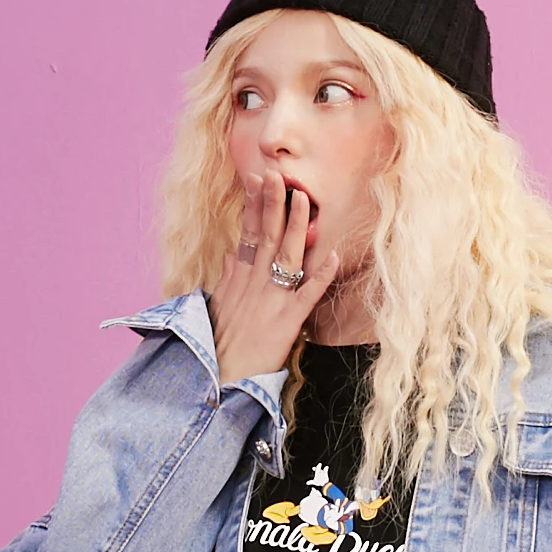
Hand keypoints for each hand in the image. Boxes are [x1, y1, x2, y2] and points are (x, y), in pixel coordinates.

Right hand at [209, 167, 351, 382]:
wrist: (217, 378)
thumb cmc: (216, 345)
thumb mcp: (216, 307)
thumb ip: (226, 280)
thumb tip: (229, 256)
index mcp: (238, 279)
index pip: (247, 233)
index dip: (253, 205)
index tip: (256, 178)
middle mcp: (254, 283)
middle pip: (264, 235)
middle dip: (272, 203)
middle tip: (277, 174)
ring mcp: (271, 300)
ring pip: (285, 255)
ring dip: (295, 225)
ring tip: (303, 197)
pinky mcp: (287, 321)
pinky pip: (308, 294)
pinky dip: (321, 275)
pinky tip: (335, 255)